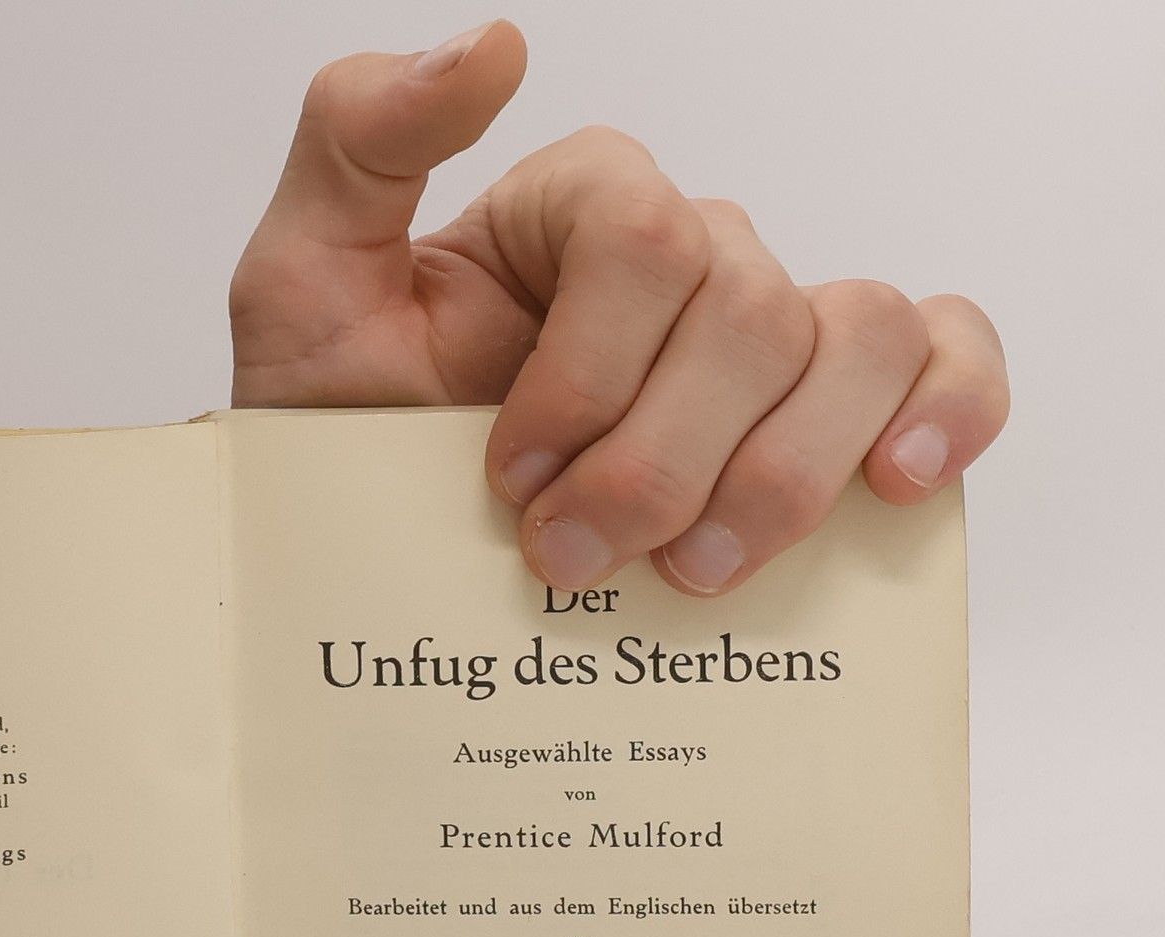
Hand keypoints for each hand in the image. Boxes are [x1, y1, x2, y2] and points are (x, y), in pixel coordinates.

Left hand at [230, 20, 1008, 594]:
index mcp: (580, 212)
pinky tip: (898, 481)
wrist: (377, 552)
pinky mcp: (821, 413)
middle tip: (568, 559)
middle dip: (657, 462)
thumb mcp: (300, 285)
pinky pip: (940, 362)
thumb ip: (360, 141)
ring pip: (856, 346)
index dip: (586, 374)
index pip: (647, 242)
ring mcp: (764, 338)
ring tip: (694, 571)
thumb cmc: (342, 425)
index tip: (504, 476)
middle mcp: (689, 262)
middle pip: (753, 314)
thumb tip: (493, 47)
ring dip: (777, 476)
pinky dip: (948, 409)